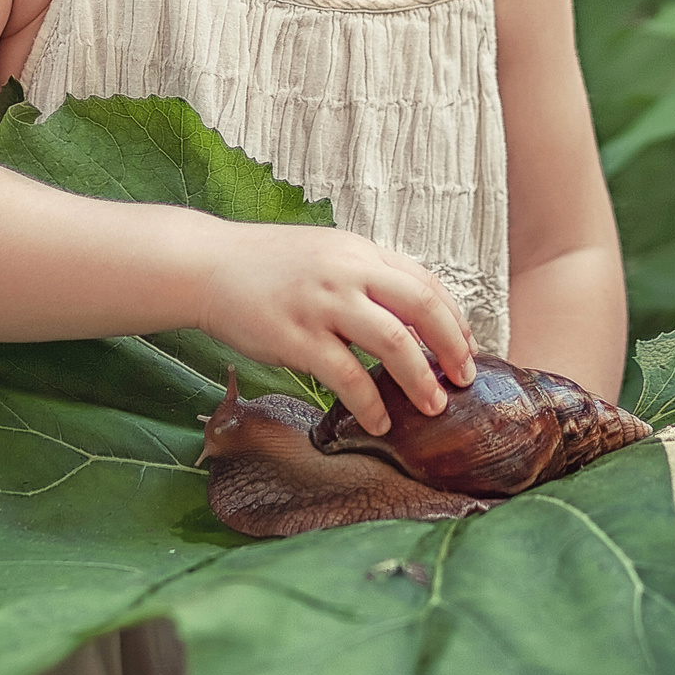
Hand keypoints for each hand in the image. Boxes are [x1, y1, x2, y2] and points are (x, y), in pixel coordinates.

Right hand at [191, 222, 476, 435]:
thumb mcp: (326, 253)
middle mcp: (348, 272)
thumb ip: (365, 276)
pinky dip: (370, 404)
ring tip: (434, 406)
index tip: (466, 348)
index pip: (425, 282)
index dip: (454, 318)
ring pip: (393, 342)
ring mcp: (322, 304)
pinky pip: (346, 377)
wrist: (208, 265)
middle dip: (452, 346)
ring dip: (420, 379)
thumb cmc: (267, 265)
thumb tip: (409, 315)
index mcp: (360, 252)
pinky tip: (379, 422)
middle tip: (465, 379)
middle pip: (422, 306)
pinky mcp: (296, 337)